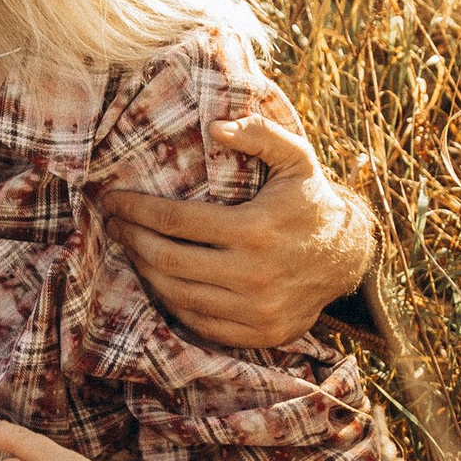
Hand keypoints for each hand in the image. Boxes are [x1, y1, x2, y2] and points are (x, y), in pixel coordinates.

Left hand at [103, 83, 375, 350]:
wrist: (349, 257)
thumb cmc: (310, 200)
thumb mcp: (296, 158)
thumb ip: (260, 134)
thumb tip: (216, 126)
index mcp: (255, 230)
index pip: (175, 221)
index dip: (136, 210)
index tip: (112, 201)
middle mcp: (253, 275)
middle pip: (167, 261)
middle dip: (131, 240)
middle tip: (113, 224)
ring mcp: (255, 310)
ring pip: (177, 295)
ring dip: (145, 272)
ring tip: (131, 249)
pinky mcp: (259, 334)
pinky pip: (200, 323)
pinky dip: (172, 303)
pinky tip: (160, 281)